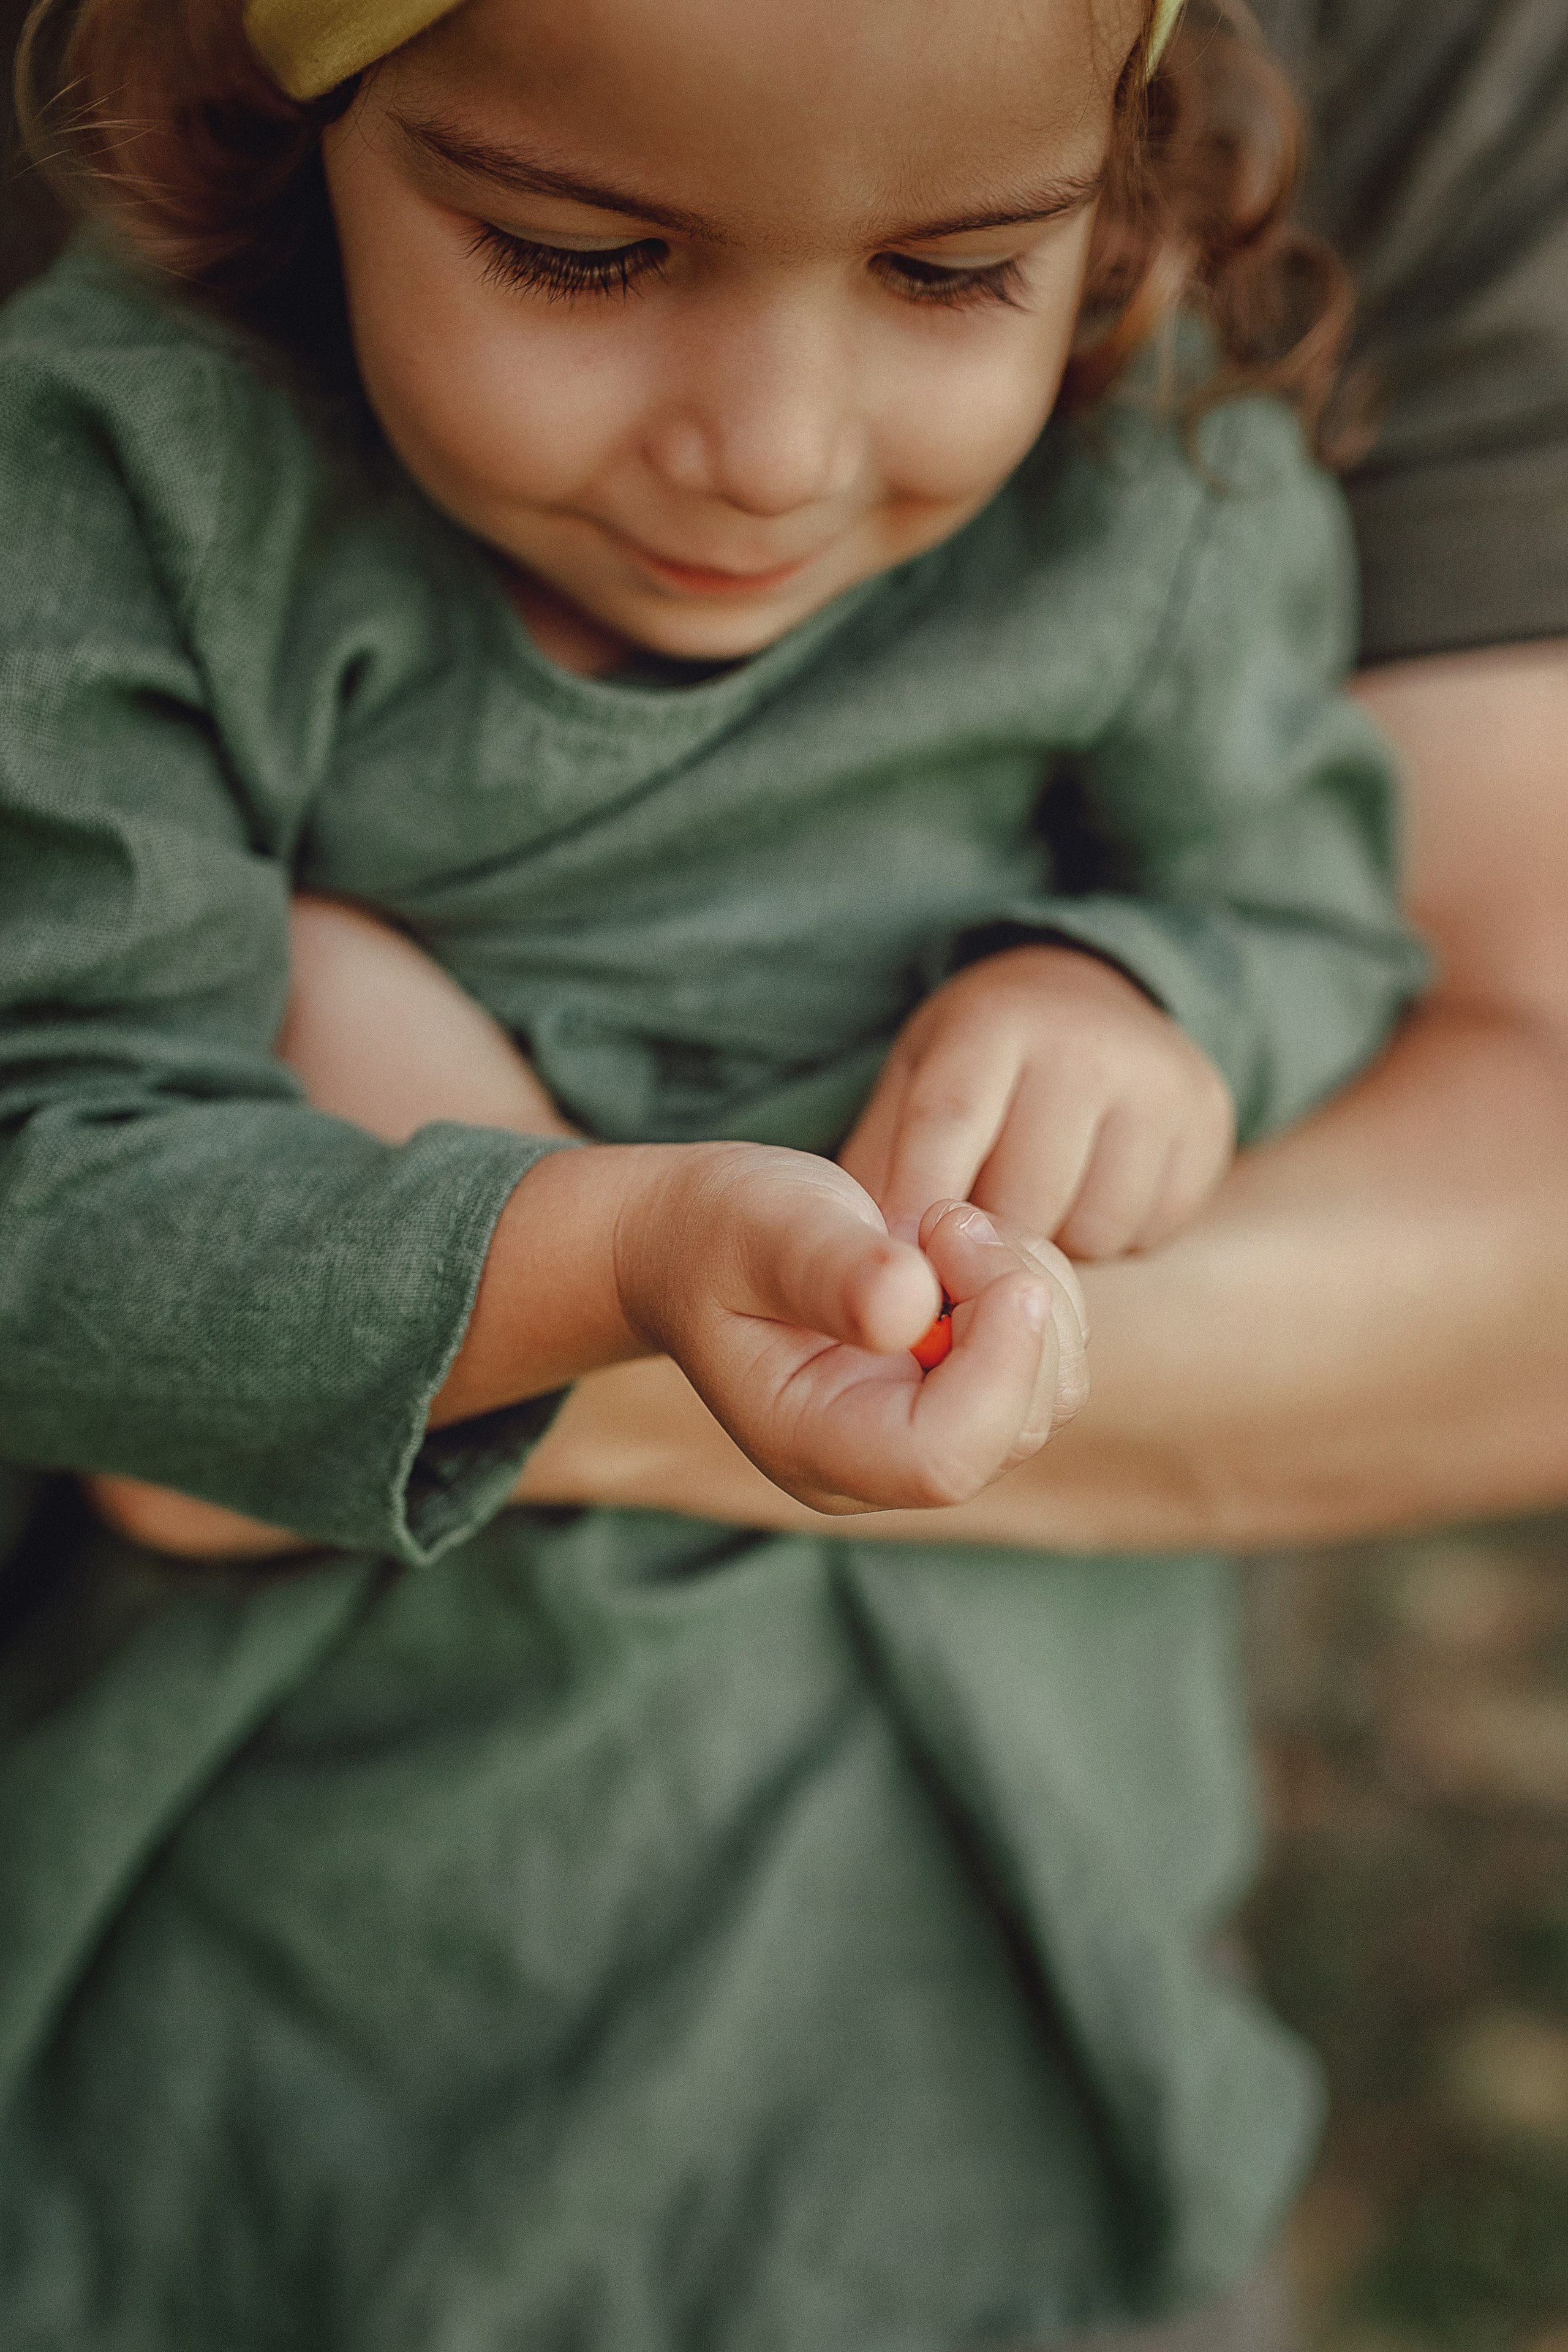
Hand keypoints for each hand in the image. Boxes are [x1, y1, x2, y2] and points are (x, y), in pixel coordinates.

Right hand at [619, 1144, 1086, 1513]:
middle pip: (1015, 1425)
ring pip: (1051, 1389)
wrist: (703, 1242)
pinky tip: (956, 1251)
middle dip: (1010, 1305)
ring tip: (937, 1231)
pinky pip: (1054, 1356)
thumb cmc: (721, 1233)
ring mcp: (931, 1436)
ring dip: (1025, 1287)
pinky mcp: (969, 1398)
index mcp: (815, 1447)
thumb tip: (911, 1309)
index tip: (976, 1254)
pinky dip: (1031, 1286)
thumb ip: (831, 1271)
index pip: (945, 1459)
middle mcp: (880, 1466)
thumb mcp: (762, 1229)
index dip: (996, 1365)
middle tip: (940, 1222)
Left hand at [841, 944, 1234, 1256]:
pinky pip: (1151, 1230)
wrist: (1090, 999)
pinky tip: (1090, 1195)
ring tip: (1036, 1205)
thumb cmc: (981, 1062)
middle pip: (1024, 1197)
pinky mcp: (1208, 1123)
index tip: (901, 1271)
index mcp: (994, 1023)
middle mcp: (1085, 1043)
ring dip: (1055, 1245)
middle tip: (971, 1244)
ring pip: (1093, 1228)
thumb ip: (882, 1163)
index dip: (920, 1206)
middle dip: (988, 1241)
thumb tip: (876, 1265)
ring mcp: (1158, 1082)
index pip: (950, 1125)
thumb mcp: (914, 1080)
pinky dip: (1113, 1237)